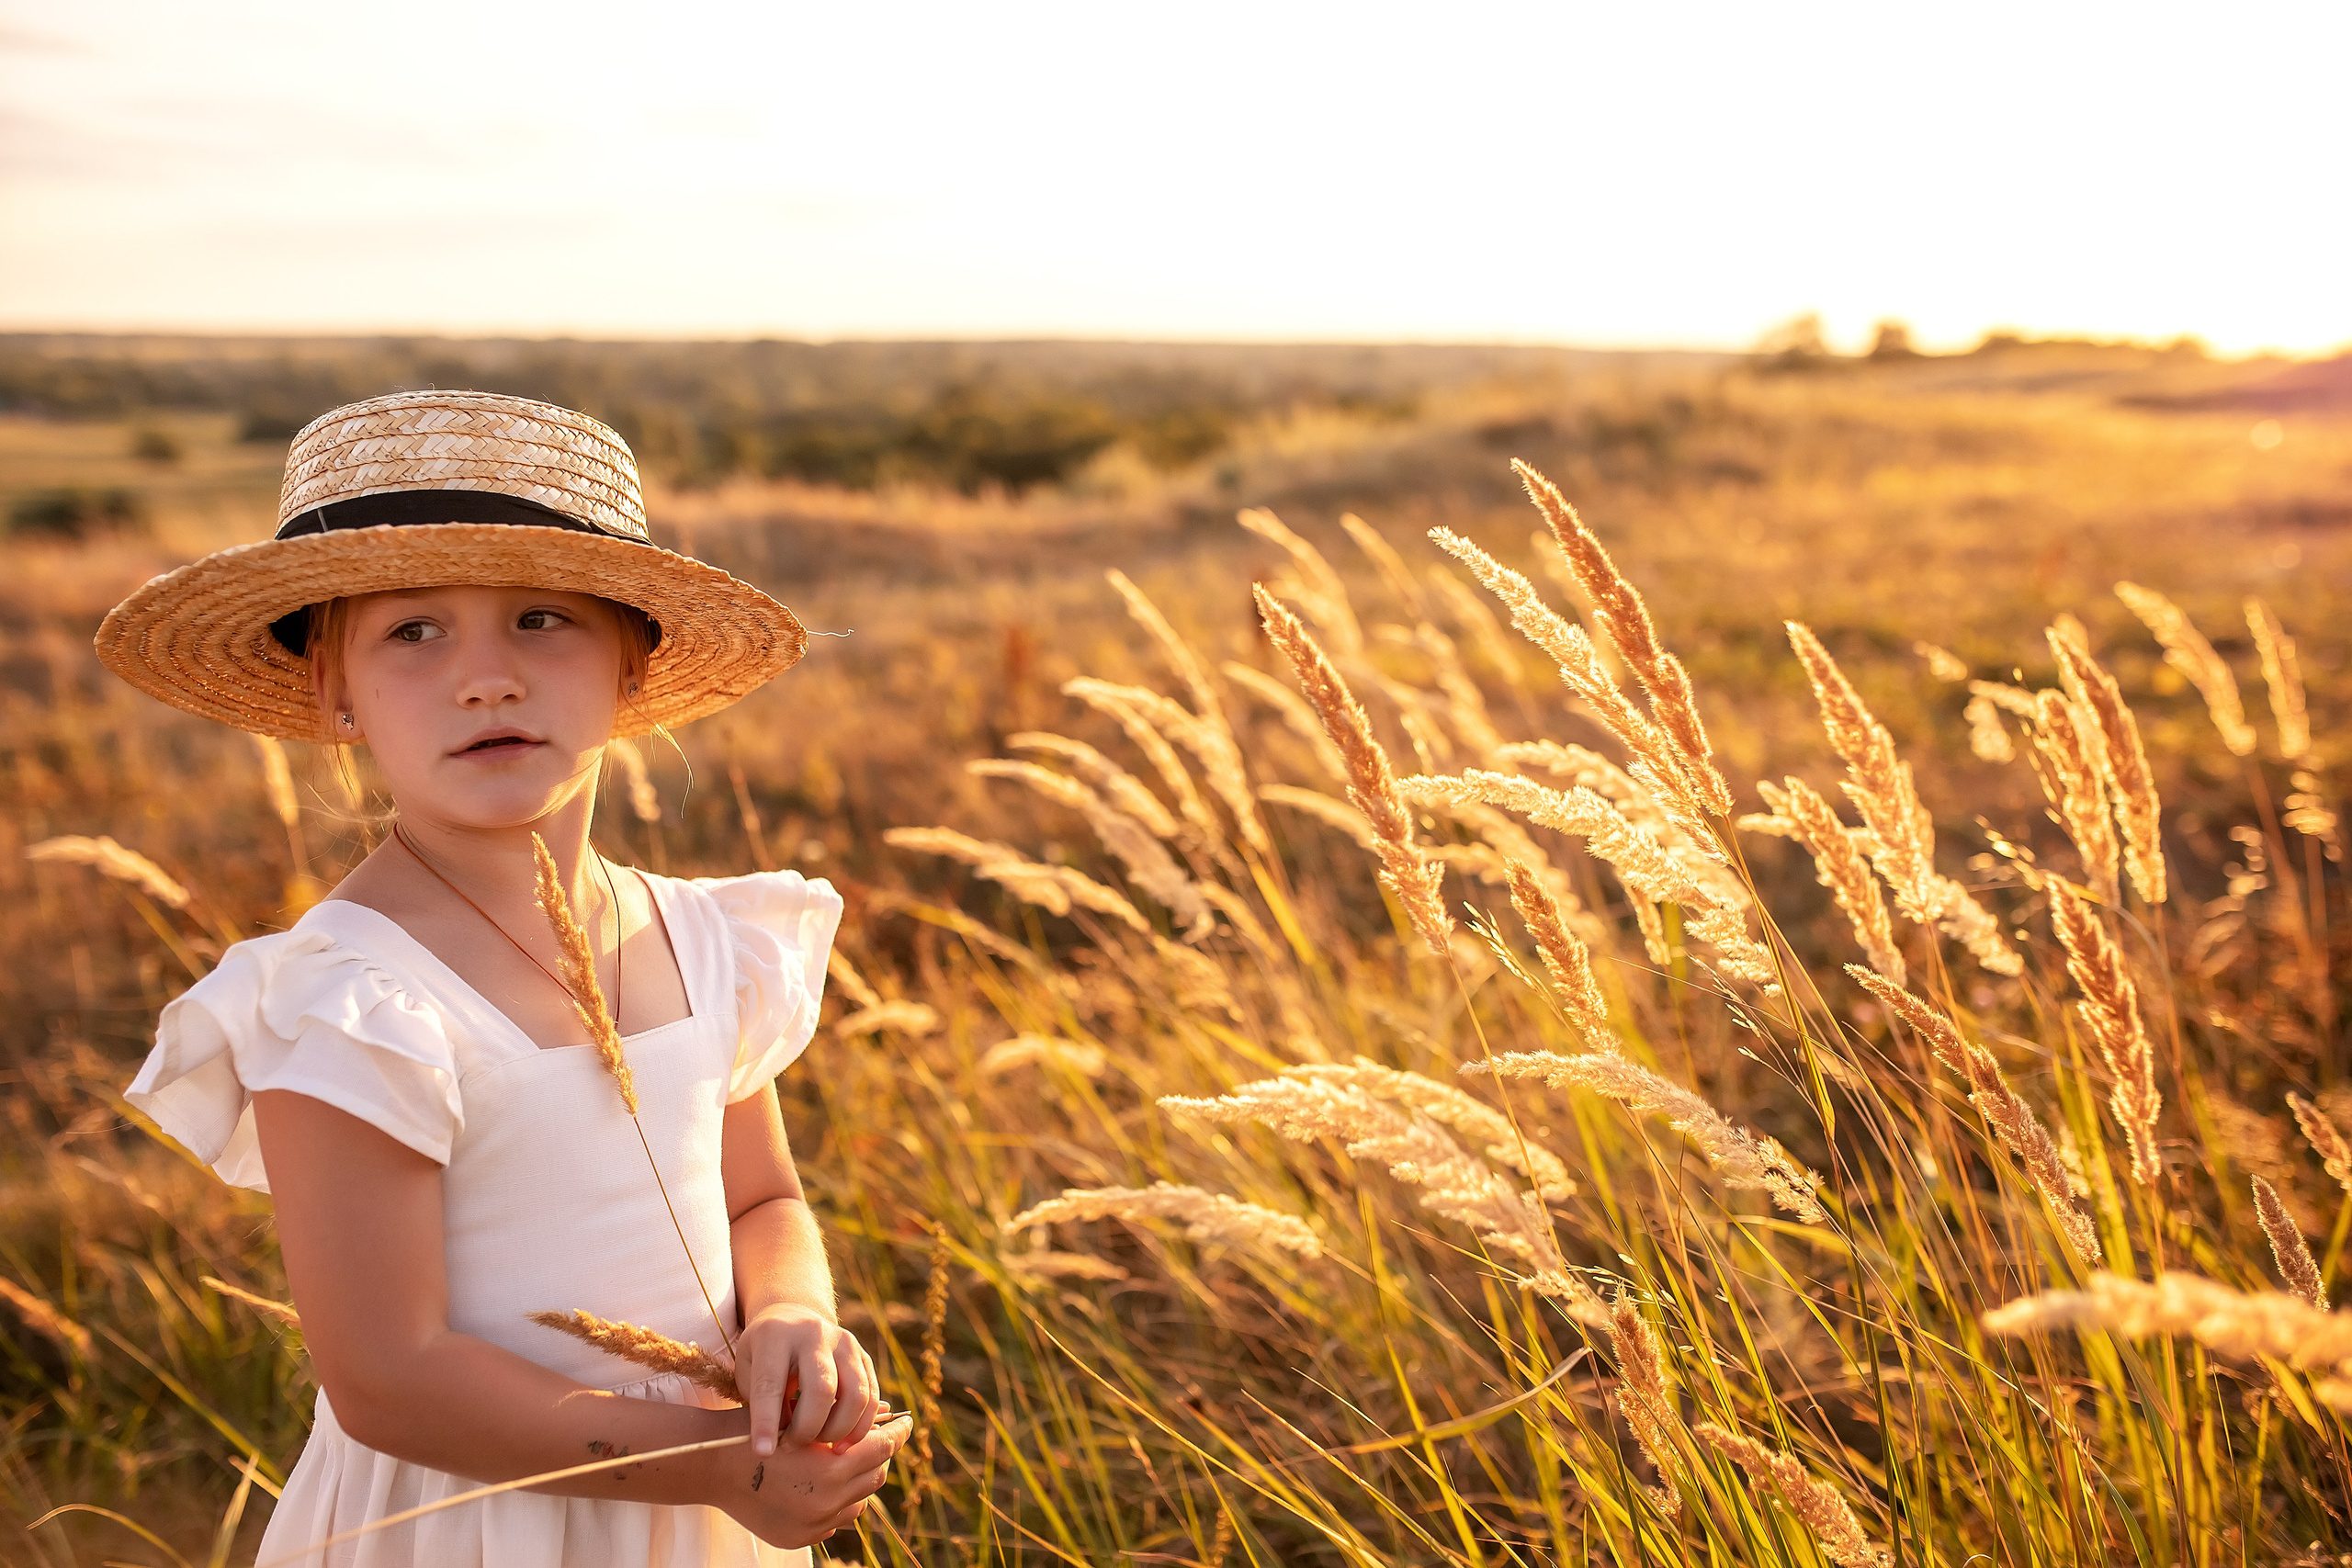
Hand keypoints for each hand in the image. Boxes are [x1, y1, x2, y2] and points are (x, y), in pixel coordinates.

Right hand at [718, 1410, 911, 1549]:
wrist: (715, 1467)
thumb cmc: (761, 1430)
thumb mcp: (805, 1417)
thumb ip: (846, 1418)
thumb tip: (889, 1409)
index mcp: (832, 1470)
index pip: (882, 1449)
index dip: (898, 1433)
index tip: (908, 1420)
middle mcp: (827, 1503)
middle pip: (875, 1477)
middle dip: (878, 1456)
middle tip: (877, 1438)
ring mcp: (814, 1526)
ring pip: (859, 1503)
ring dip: (860, 1481)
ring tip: (851, 1461)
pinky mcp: (801, 1538)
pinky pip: (836, 1521)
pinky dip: (839, 1502)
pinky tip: (829, 1484)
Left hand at [734, 1303, 881, 1454]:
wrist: (793, 1319)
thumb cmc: (763, 1355)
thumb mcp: (748, 1372)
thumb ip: (763, 1404)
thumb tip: (788, 1439)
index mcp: (775, 1336)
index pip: (770, 1384)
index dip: (766, 1422)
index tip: (762, 1452)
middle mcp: (814, 1334)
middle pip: (821, 1389)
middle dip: (807, 1428)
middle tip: (791, 1445)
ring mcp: (845, 1343)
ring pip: (855, 1395)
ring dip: (838, 1431)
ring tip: (819, 1444)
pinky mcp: (864, 1356)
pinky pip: (872, 1397)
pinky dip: (860, 1427)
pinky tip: (842, 1443)